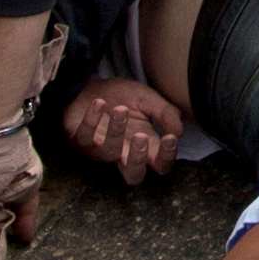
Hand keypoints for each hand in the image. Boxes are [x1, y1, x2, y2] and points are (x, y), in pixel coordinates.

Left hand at [57, 75, 183, 183]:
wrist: (90, 84)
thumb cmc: (121, 96)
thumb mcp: (147, 99)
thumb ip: (165, 113)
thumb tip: (179, 131)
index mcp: (143, 145)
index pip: (160, 164)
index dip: (167, 157)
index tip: (170, 137)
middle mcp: (122, 152)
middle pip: (133, 175)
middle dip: (138, 159)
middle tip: (141, 136)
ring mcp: (99, 149)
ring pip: (108, 153)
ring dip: (116, 131)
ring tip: (120, 109)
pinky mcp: (79, 139)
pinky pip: (85, 137)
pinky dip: (92, 119)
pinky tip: (99, 103)